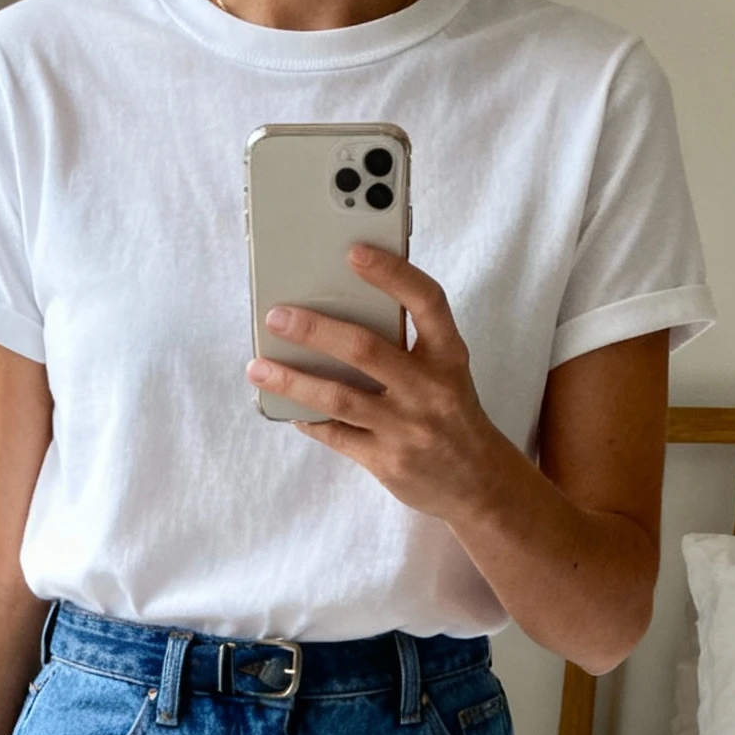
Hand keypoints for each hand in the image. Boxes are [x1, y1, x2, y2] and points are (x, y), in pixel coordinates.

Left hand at [248, 247, 510, 523]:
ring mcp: (406, 428)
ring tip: (258, 367)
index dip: (392, 273)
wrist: (477, 482)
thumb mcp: (446, 370)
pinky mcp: (386, 461)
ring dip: (292, 379)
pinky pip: (335, 435)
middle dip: (314, 330)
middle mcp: (429, 389)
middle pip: (364, 349)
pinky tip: (286, 405)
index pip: (426, 301)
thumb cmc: (451, 412)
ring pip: (338, 397)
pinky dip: (307, 418)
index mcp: (449, 355)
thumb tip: (341, 309)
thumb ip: (408, 343)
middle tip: (276, 316)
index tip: (354, 252)